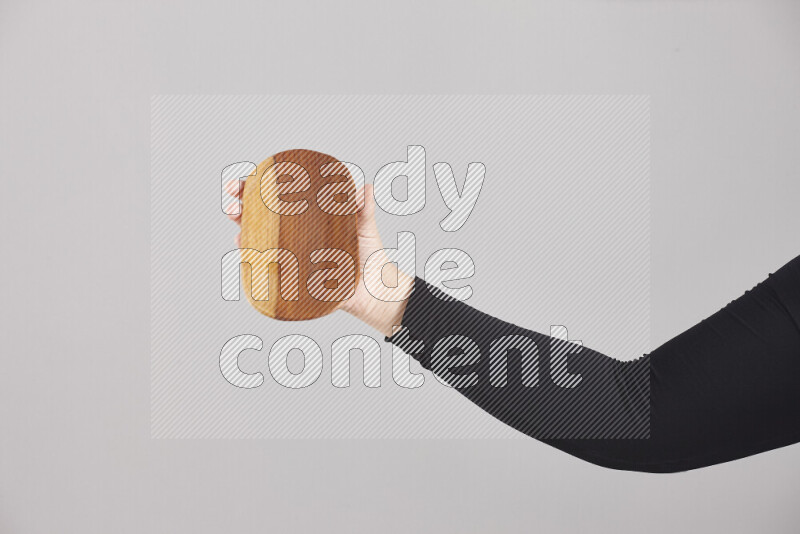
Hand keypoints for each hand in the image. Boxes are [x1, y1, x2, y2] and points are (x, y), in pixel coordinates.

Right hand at [223, 179, 411, 336]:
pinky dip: (252, 259)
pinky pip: (266, 268)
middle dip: (240, 204)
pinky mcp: (292, 278)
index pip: (278, 198)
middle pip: (260, 216)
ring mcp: (291, 256)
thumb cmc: (370, 255)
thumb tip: (366, 188)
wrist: (375, 291)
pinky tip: (244, 250)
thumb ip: (364, 209)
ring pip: (258, 239)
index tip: (247, 178)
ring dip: (241, 229)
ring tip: (236, 220)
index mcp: (309, 217)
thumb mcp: (365, 227)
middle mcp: (295, 235)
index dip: (259, 186)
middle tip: (233, 199)